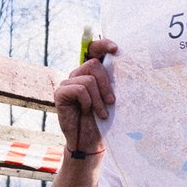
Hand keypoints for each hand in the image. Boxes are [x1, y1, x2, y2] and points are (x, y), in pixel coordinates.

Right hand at [53, 40, 117, 156]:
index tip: (116, 49)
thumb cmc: (103, 121)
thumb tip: (126, 67)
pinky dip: (88, 102)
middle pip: (94, 64)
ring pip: (88, 79)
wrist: (90, 142)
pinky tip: (87, 112)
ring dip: (99, 99)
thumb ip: (113, 82)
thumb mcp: (111, 98)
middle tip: (112, 102)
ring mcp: (68, 83)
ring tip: (101, 113)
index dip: (103, 45)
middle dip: (107, 84)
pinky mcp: (60, 93)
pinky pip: (79, 89)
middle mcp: (78, 74)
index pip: (94, 49)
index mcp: (92, 73)